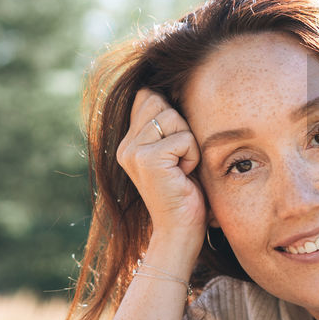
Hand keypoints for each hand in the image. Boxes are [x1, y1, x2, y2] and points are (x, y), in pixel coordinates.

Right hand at [116, 89, 206, 248]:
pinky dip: (193, 156)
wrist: (180, 231)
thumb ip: (166, 125)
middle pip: (161, 102)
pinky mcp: (147, 159)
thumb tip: (167, 89)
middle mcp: (125, 145)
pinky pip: (184, 138)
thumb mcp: (175, 153)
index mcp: (129, 141)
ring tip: (182, 168)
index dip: (170, 112)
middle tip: (180, 160)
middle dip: (182, 128)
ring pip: (173, 117)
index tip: (177, 143)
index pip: (147, 97)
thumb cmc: (186, 192)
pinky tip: (184, 176)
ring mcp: (132, 151)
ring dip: (189, 143)